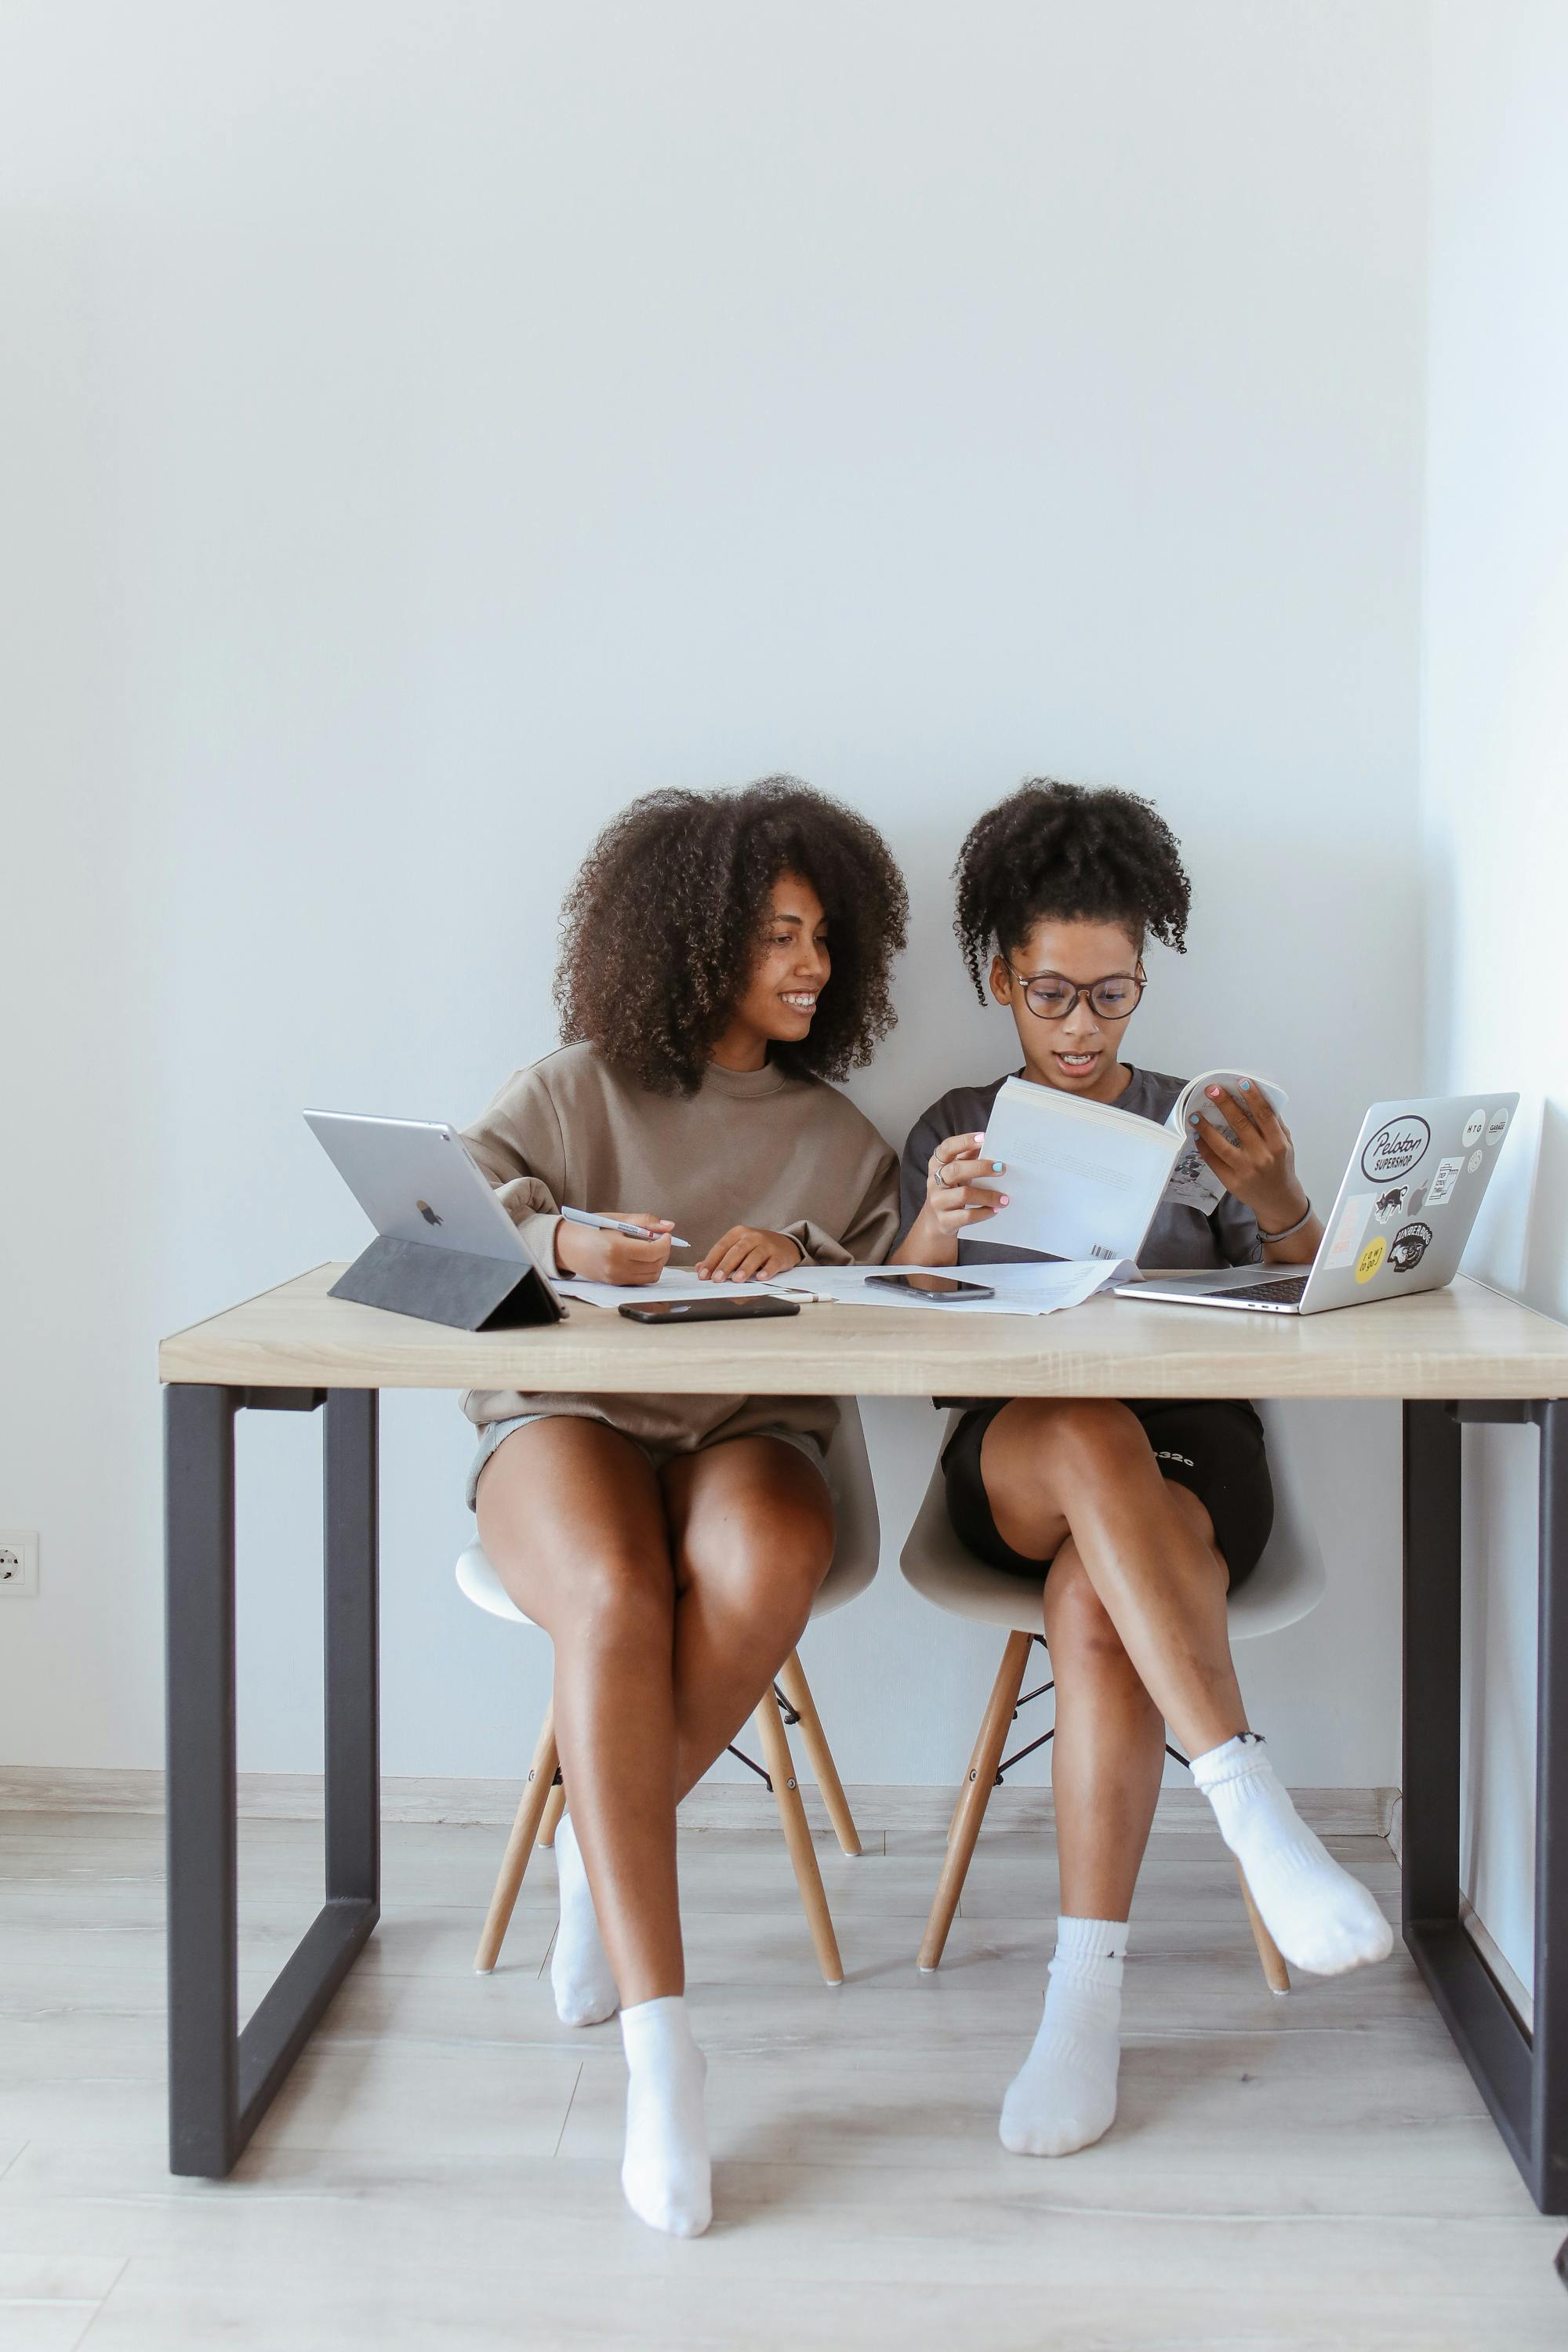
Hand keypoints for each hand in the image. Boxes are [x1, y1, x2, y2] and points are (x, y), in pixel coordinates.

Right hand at [553, 1212, 673, 1285]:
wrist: (564, 1246)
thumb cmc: (588, 1229)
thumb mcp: (615, 1219)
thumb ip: (644, 1222)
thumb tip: (668, 1226)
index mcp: (616, 1248)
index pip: (653, 1251)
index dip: (666, 1242)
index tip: (665, 1234)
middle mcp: (616, 1267)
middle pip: (655, 1265)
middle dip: (664, 1252)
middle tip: (659, 1239)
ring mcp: (615, 1279)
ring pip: (651, 1276)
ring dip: (657, 1262)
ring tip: (650, 1249)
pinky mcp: (614, 1284)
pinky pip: (640, 1280)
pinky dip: (646, 1270)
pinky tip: (640, 1258)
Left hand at [696, 1226, 804, 1282]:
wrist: (785, 1244)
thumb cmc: (756, 1249)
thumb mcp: (737, 1248)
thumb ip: (719, 1258)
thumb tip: (699, 1268)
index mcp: (737, 1233)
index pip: (721, 1247)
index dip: (711, 1261)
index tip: (703, 1275)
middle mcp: (752, 1236)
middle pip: (736, 1251)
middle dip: (725, 1265)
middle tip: (717, 1279)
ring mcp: (767, 1245)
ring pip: (754, 1256)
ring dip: (745, 1268)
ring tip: (737, 1280)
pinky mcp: (780, 1255)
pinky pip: (773, 1263)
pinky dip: (767, 1270)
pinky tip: (761, 1277)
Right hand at [906, 1132, 1007, 1253]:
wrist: (936, 1223)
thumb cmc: (952, 1191)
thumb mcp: (957, 1173)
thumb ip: (968, 1158)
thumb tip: (990, 1143)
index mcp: (937, 1165)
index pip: (947, 1148)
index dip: (964, 1141)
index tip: (984, 1138)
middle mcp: (933, 1181)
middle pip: (956, 1170)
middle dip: (981, 1167)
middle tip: (1002, 1168)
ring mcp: (938, 1202)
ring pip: (964, 1195)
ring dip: (988, 1195)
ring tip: (1004, 1198)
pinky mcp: (944, 1221)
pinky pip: (967, 1216)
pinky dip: (984, 1213)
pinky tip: (995, 1210)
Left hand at [1190, 1086, 1306, 1229]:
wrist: (1279, 1200)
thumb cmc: (1281, 1166)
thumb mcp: (1286, 1145)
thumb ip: (1275, 1124)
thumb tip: (1256, 1097)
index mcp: (1278, 1144)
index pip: (1264, 1115)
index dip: (1253, 1097)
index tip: (1241, 1082)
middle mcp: (1262, 1156)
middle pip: (1241, 1125)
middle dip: (1225, 1104)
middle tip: (1211, 1089)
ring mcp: (1245, 1170)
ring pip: (1221, 1145)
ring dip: (1206, 1128)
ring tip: (1194, 1115)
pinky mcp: (1232, 1182)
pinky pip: (1214, 1161)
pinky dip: (1204, 1147)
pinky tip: (1197, 1136)